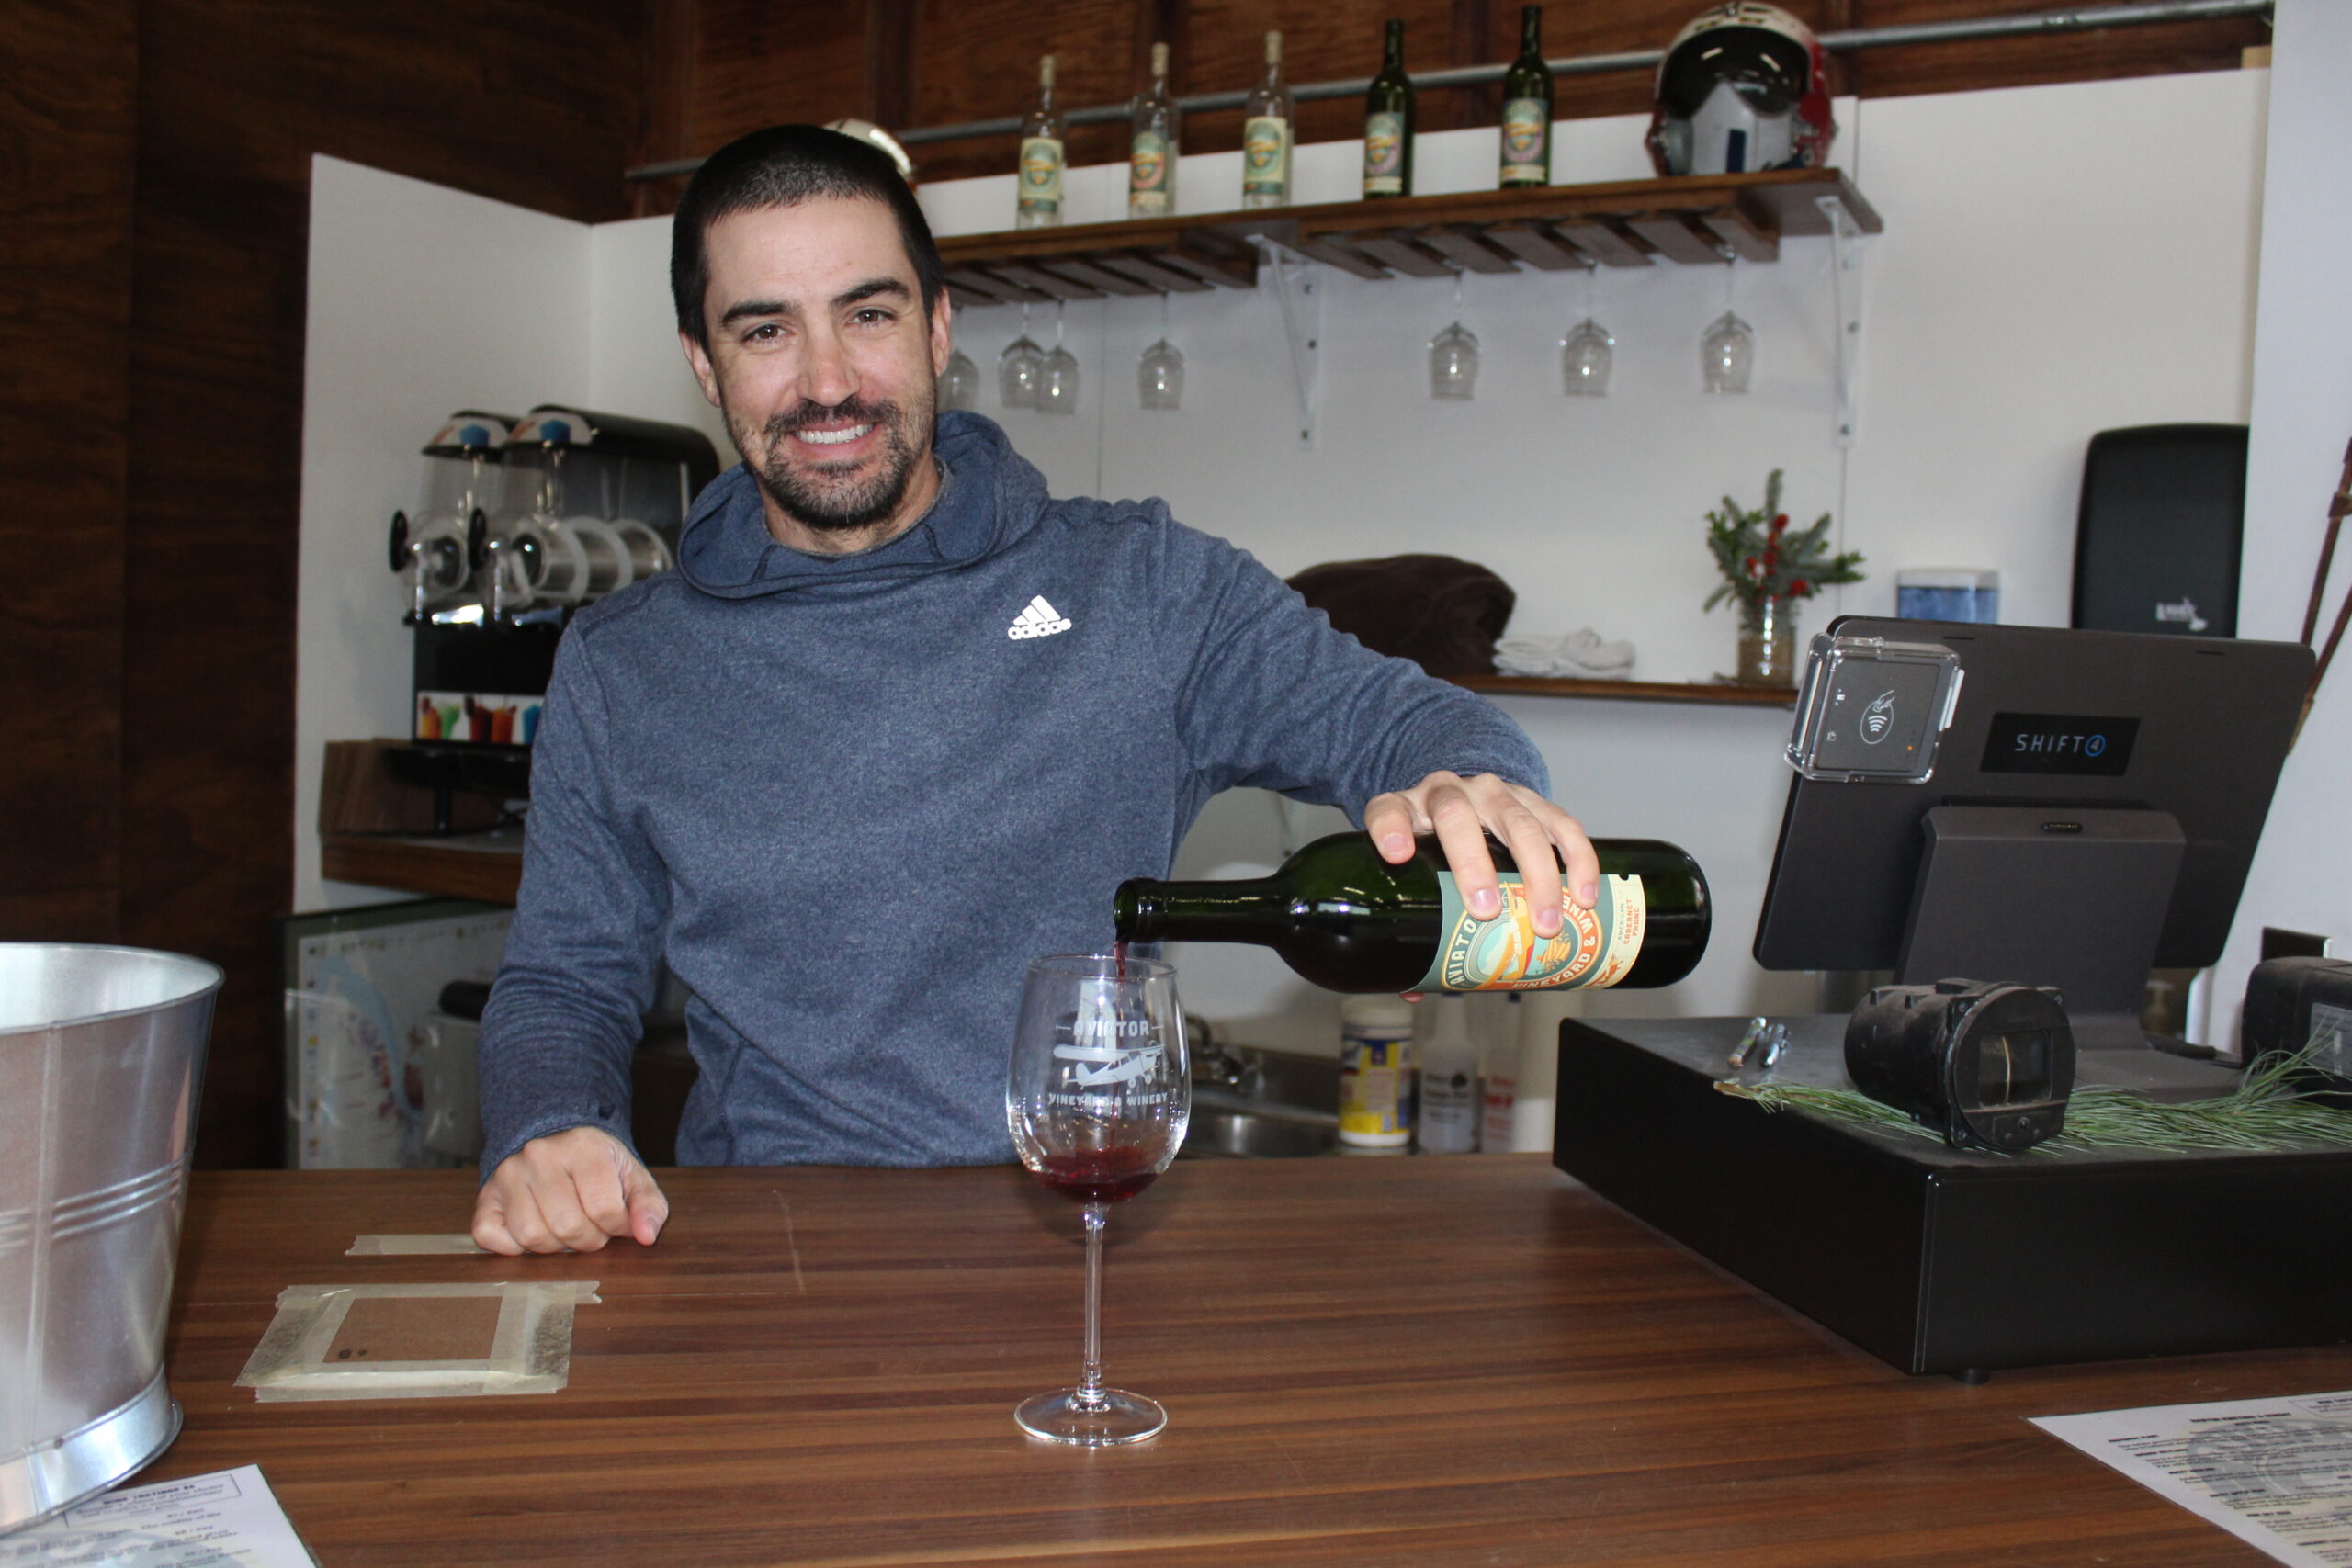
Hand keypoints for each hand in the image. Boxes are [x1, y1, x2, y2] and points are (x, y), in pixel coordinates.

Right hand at [472, 1125, 668, 1254]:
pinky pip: (489, 1236)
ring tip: (566, 1231)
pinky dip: (512, 1247)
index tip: (617, 1224)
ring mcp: (508, 1174)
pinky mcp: (486, 1195)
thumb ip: (649, 1205)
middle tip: (592, 1230)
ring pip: (531, 1235)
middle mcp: (539, 1155)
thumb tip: (646, 1236)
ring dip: (554, 1246)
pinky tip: (534, 1232)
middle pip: (567, 1226)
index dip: (616, 1227)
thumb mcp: (632, 1177)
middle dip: (588, 1240)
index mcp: (583, 1146)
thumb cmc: (598, 1166)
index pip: (603, 1208)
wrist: (556, 1141)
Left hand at [1362, 770, 1598, 939]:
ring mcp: (1492, 792)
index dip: (1390, 830)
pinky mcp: (1532, 799)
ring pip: (1518, 821)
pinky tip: (1586, 895)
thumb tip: (1416, 991)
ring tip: (1547, 921)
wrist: (1462, 797)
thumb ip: (1411, 923)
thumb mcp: (1412, 870)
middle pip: (1456, 815)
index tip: (1397, 855)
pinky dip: (1578, 859)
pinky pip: (1561, 823)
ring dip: (1537, 873)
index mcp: (1406, 809)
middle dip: (1473, 863)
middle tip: (1486, 910)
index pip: (1387, 811)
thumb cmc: (1431, 842)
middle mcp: (1447, 791)